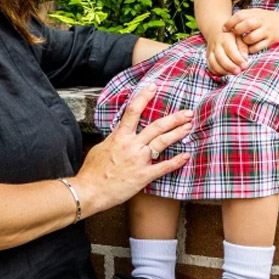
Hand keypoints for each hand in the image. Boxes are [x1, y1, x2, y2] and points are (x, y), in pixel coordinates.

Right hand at [72, 86, 192, 215]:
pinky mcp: (143, 176)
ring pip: (162, 142)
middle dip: (174, 118)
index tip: (153, 87)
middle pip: (156, 126)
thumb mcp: (101, 148)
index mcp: (119, 136)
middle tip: (188, 113)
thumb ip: (114, 139)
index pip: (133, 111)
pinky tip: (186, 156)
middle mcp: (131, 145)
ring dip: (177, 133)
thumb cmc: (92, 171)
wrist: (89, 191)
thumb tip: (120, 135)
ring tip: (189, 127)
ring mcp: (138, 160)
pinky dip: (176, 162)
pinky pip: (163, 167)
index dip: (144, 97)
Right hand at [205, 29, 247, 75]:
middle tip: (238, 72)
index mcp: (225, 38)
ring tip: (232, 74)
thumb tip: (245, 60)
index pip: (231, 50)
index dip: (238, 59)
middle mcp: (216, 45)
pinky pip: (210, 66)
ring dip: (223, 71)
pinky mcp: (207, 57)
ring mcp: (210, 51)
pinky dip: (216, 72)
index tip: (245, 66)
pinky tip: (225, 74)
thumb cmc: (232, 35)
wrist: (216, 31)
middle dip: (230, 67)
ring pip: (213, 63)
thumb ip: (243, 48)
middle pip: (221, 58)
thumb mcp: (239, 37)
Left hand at [224, 8, 278, 52]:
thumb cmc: (265, 18)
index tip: (224, 29)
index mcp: (255, 13)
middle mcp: (261, 21)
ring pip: (250, 38)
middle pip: (246, 25)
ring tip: (243, 42)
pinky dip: (250, 49)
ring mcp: (267, 31)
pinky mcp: (270, 40)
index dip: (230, 22)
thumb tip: (226, 25)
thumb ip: (243, 17)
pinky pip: (257, 47)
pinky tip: (249, 48)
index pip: (240, 15)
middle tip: (235, 36)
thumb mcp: (255, 13)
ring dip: (244, 42)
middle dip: (237, 32)